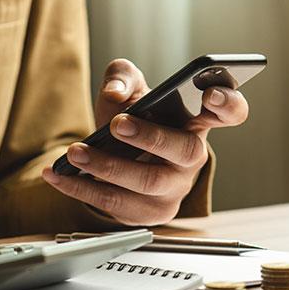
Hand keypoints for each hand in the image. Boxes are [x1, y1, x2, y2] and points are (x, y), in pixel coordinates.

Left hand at [42, 59, 248, 225]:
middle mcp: (192, 157)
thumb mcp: (128, 87)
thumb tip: (116, 94)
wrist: (116, 154)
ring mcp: (173, 188)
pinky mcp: (149, 212)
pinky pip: (117, 204)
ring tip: (76, 152)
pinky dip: (82, 189)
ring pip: (148, 183)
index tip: (210, 94)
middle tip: (118, 124)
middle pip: (184, 151)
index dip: (228, 104)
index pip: (230, 112)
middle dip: (150, 138)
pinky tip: (58, 175)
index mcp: (196, 121)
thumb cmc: (133, 117)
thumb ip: (121, 77)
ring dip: (108, 167)